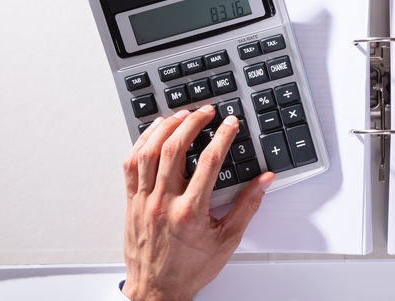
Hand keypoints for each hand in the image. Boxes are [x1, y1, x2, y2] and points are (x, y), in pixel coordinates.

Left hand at [122, 105, 274, 300]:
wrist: (157, 291)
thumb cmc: (190, 269)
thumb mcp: (227, 240)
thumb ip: (247, 206)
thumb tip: (264, 181)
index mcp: (190, 212)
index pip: (208, 162)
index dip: (222, 137)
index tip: (230, 123)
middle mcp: (164, 203)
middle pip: (175, 149)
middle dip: (193, 123)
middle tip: (206, 112)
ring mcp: (144, 201)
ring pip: (149, 153)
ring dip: (166, 128)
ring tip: (181, 115)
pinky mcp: (131, 202)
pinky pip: (130, 165)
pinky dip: (141, 144)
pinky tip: (153, 133)